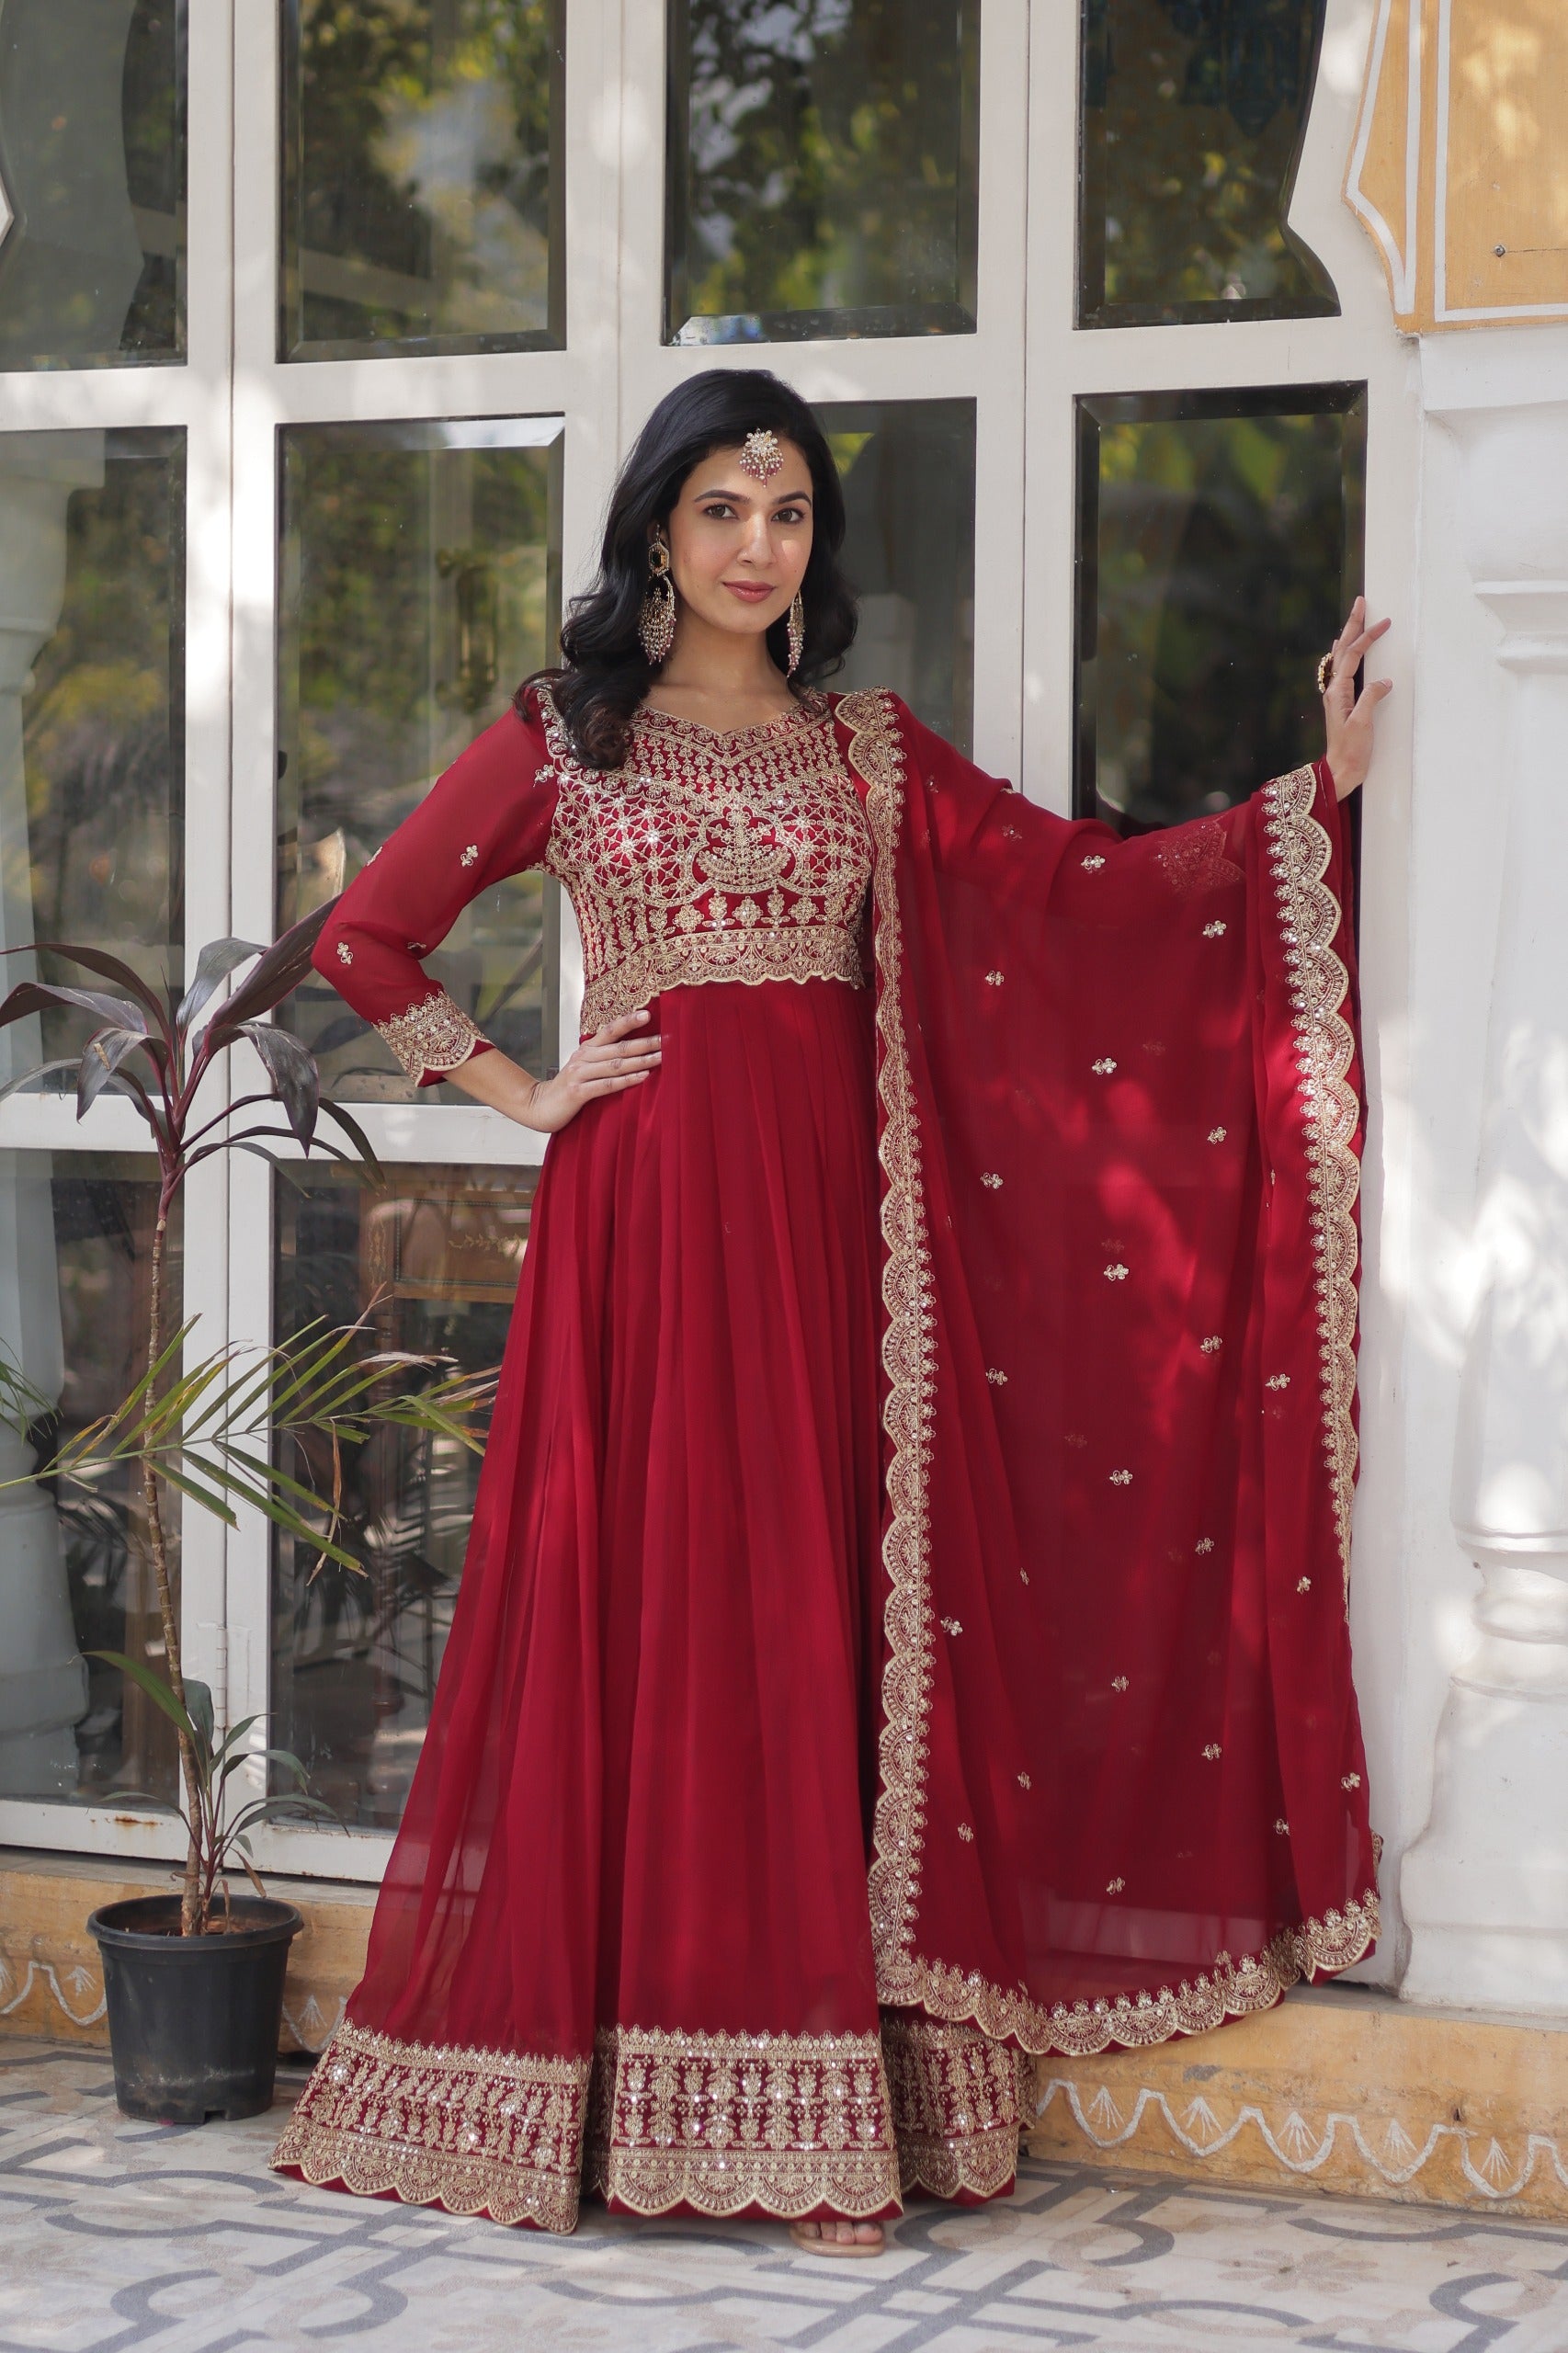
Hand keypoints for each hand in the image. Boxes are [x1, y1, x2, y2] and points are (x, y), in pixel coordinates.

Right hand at [445, 1008, 661, 1132]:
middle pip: (619, 1047)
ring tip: (662, 1056)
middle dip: (645, 1042)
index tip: (649, 1014)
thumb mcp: (584, 1068)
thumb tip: (634, 1051)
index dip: (628, 1021)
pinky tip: (644, 1077)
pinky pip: (607, 1085)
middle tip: (668, 1038)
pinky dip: (626, 1080)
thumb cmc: (568, 1088)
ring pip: (616, 1064)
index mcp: (587, 1049)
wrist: (537, 1106)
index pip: (610, 1030)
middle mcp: (584, 1058)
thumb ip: (604, 1059)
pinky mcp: (578, 1092)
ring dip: (641, 1060)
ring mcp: (580, 1074)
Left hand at [1321, 596, 1391, 800]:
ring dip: (1349, 636)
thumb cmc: (1351, 751)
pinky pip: (1343, 670)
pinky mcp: (1343, 703)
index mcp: (1338, 692)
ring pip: (1342, 658)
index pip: (1353, 656)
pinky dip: (1346, 655)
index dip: (1367, 637)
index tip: (1383, 622)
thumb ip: (1371, 699)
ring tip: (1355, 619)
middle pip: (1343, 650)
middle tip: (1361, 603)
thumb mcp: (1362, 724)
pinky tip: (1345, 652)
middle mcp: (1334, 690)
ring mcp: (1337, 696)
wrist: (1340, 771)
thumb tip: (1384, 681)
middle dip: (1353, 626)